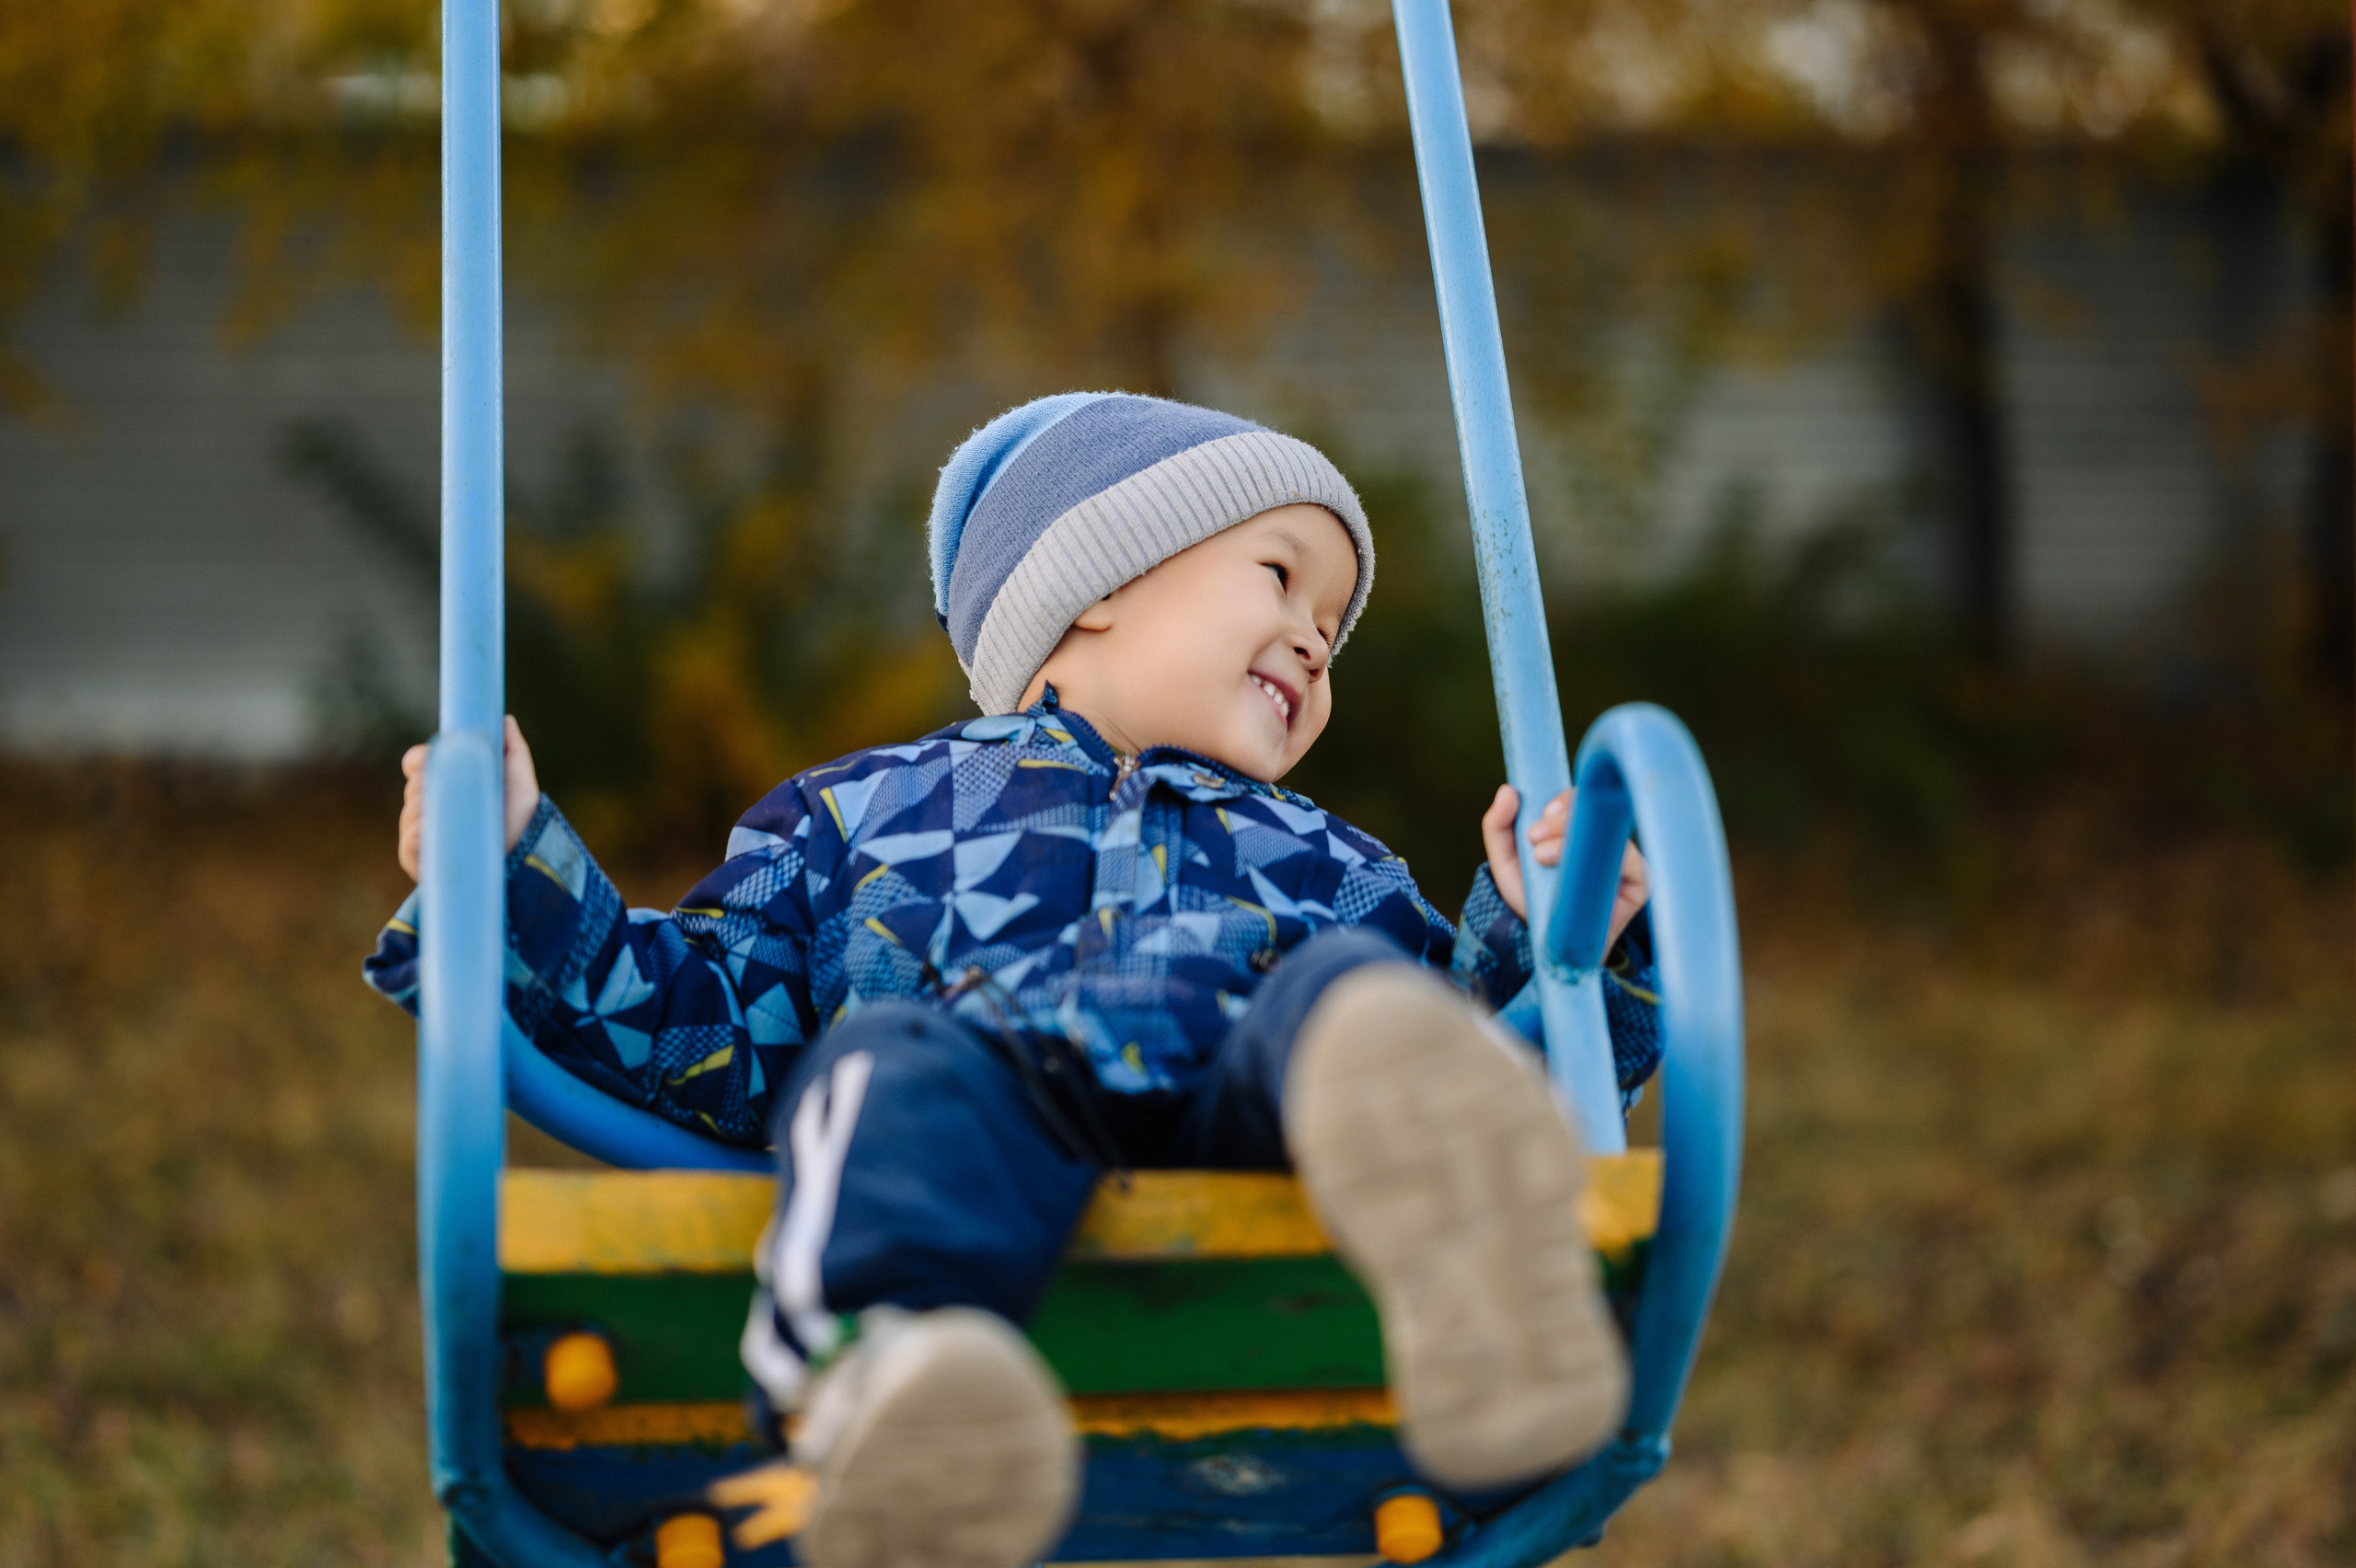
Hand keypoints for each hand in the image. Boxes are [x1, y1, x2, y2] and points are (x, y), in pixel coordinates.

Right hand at [397, 716, 542, 881]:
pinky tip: (428, 832)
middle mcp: (430, 808)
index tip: (427, 758)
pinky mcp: (421, 862)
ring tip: (448, 813)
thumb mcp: (521, 783)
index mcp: (447, 785)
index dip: (418, 759)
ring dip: (423, 809)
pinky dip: (416, 835)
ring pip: (409, 812)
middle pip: (412, 786)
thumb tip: (505, 719)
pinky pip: (408, 844)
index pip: (417, 764)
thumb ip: (512, 750)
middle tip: (446, 787)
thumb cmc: (522, 823)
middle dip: (425, 783)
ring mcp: (423, 835)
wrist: (526, 863)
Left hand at [1481, 783, 1648, 948]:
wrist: (1542, 941)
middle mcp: (1606, 840)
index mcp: (1579, 828)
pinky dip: (1607, 860)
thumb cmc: (1530, 897)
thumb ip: (1499, 825)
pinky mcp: (1639, 884)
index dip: (1565, 800)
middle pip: (1599, 813)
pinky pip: (1632, 863)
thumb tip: (1508, 790)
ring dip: (1576, 840)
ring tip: (1542, 856)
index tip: (1541, 814)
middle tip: (1534, 837)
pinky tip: (1579, 871)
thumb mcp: (1506, 861)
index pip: (1583, 800)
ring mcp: (1626, 861)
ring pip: (1612, 836)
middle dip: (1564, 820)